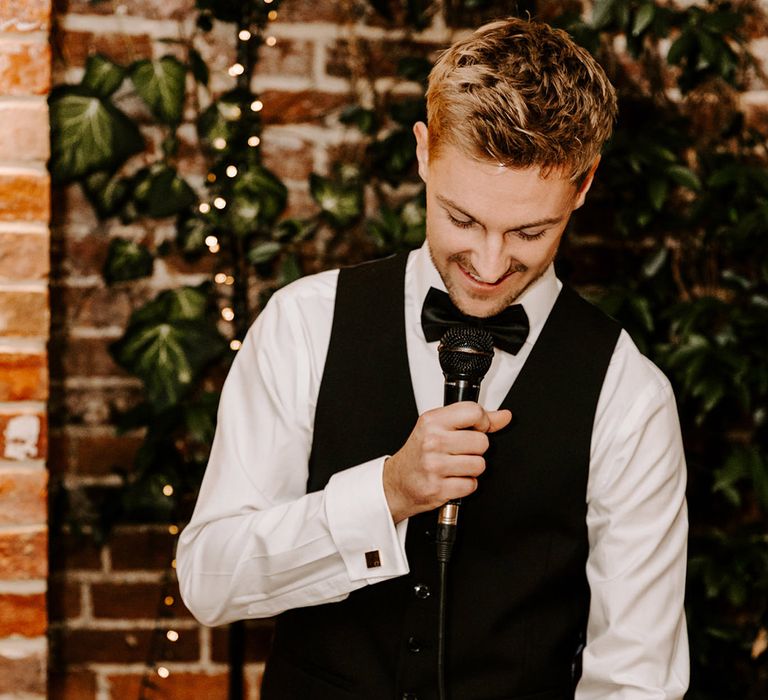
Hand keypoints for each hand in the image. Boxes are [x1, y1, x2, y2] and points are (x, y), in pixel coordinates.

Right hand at [383, 402, 511, 522]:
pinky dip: (465, 485)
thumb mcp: (439, 427)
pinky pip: (471, 485)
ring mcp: (434, 466)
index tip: (477, 427)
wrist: (398, 482)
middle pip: (481, 441)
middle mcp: (432, 441)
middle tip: (460, 451)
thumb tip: (503, 416)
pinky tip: (452, 479)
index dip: (482, 421)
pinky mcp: (438, 488)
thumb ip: (473, 420)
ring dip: (472, 468)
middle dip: (476, 449)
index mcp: (432, 421)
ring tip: (455, 466)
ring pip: (479, 464)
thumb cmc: (419, 453)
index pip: (473, 412)